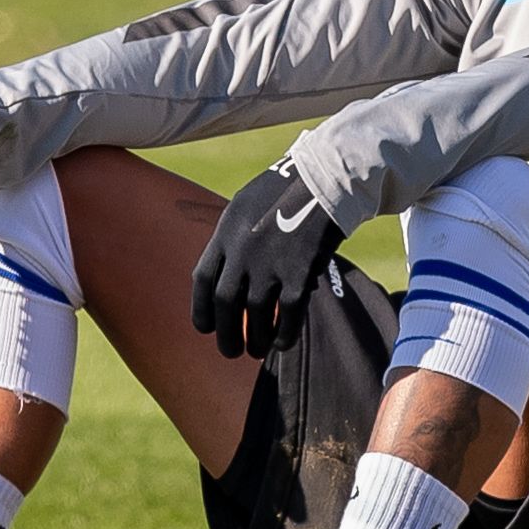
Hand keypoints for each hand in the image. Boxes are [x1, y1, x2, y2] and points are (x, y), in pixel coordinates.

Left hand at [189, 159, 348, 359]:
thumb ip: (233, 238)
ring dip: (255, 339)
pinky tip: (283, 342)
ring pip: (255, 315)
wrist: (327, 178)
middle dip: (226, 334)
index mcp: (226, 232)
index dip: (201, 309)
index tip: (206, 329)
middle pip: (226, 304)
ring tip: (257, 349)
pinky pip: (288, 315)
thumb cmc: (287, 190)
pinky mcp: (300, 271)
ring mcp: (270, 262)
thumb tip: (228, 274)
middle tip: (231, 350)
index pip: (202, 280)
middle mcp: (243, 250)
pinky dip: (284, 334)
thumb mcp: (246, 205)